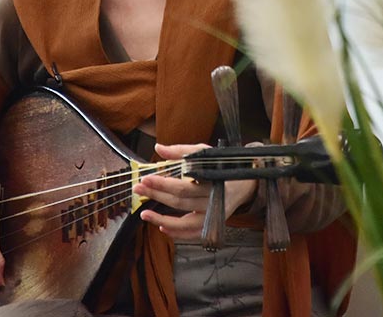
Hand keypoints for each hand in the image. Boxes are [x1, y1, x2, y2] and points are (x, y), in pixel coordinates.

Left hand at [133, 143, 256, 241]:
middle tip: (138, 189)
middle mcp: (214, 200)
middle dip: (156, 195)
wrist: (245, 183)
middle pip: (180, 202)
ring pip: (185, 223)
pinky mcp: (212, 224)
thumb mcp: (204, 153)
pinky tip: (162, 226)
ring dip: (162, 220)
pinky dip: (177, 233)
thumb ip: (181, 151)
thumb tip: (159, 149)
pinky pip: (193, 234)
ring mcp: (213, 215)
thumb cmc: (222, 165)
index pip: (183, 185)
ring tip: (144, 213)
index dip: (163, 184)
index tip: (146, 179)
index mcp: (212, 181)